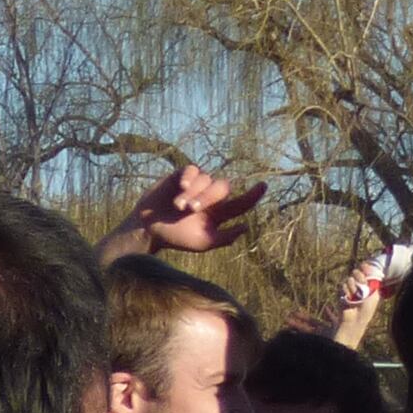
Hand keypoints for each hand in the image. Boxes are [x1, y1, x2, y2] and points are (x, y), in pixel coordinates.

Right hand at [109, 165, 261, 257]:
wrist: (149, 228)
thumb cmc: (177, 238)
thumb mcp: (203, 242)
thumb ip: (224, 237)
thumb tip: (245, 227)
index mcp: (219, 213)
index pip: (242, 202)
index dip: (253, 194)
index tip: (264, 186)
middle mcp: (211, 197)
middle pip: (223, 187)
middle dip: (208, 196)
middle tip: (190, 209)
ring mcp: (197, 185)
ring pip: (206, 178)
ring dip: (192, 192)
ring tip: (178, 206)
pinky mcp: (182, 176)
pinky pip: (192, 169)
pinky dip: (189, 177)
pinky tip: (181, 186)